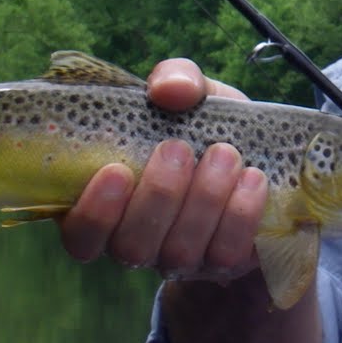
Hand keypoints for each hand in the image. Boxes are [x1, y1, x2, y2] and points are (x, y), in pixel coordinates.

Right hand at [57, 58, 268, 282]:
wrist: (262, 156)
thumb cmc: (204, 126)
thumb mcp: (191, 95)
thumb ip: (174, 79)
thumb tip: (166, 90)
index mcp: (107, 204)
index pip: (79, 234)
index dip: (92, 213)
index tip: (116, 170)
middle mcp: (136, 240)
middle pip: (131, 245)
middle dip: (158, 195)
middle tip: (178, 148)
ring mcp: (179, 258)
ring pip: (177, 253)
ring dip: (202, 200)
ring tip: (225, 154)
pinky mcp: (223, 263)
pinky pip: (225, 254)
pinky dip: (240, 215)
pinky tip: (252, 179)